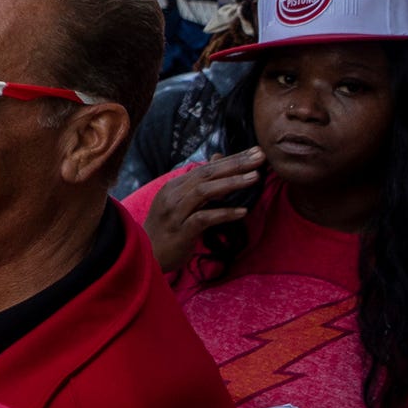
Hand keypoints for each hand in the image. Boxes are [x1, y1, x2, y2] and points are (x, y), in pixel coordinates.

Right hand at [140, 147, 264, 271]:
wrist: (146, 255)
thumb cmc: (168, 228)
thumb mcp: (182, 202)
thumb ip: (201, 182)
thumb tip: (218, 158)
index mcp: (174, 186)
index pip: (206, 168)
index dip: (232, 159)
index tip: (256, 152)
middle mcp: (173, 196)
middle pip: (206, 174)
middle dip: (235, 165)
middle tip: (260, 157)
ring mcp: (175, 213)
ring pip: (204, 192)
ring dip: (231, 183)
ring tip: (255, 178)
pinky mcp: (180, 232)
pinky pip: (203, 219)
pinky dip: (223, 213)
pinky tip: (242, 212)